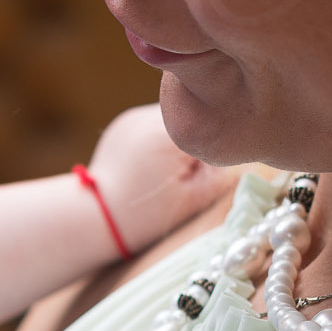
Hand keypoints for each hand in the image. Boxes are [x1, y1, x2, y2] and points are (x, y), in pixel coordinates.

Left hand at [87, 104, 231, 252]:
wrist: (95, 216)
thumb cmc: (145, 215)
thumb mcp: (194, 199)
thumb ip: (222, 170)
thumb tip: (236, 147)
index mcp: (170, 132)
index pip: (215, 121)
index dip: (218, 145)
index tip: (206, 168)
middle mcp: (150, 115)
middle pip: (196, 114)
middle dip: (198, 137)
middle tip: (185, 171)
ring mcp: (134, 116)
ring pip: (177, 116)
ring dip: (180, 135)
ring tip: (165, 168)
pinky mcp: (124, 122)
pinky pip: (157, 122)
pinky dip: (162, 138)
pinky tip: (151, 162)